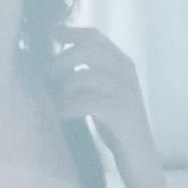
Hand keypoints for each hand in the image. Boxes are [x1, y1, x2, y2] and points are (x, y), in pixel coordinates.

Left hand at [33, 15, 146, 143]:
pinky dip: (68, 107)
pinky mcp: (122, 113)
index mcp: (121, 63)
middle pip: (86, 50)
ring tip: (58, 102)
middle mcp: (126, 73)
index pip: (93, 36)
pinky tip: (63, 114)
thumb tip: (50, 58)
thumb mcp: (101, 90)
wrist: (138, 154)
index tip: (50, 34)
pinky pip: (87, 101)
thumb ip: (85, 71)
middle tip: (48, 78)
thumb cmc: (112, 121)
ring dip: (63, 89)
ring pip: (83, 76)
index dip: (69, 32)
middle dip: (60, 61)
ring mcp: (126, 92)